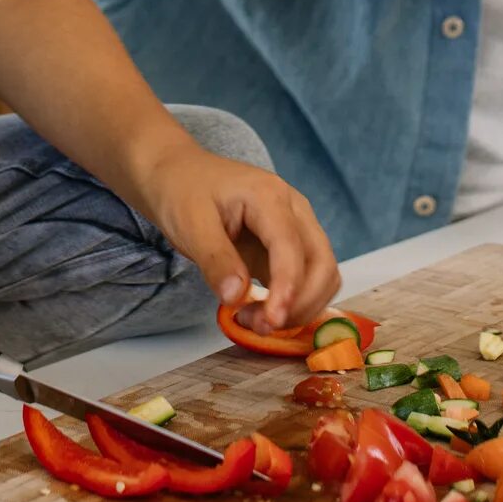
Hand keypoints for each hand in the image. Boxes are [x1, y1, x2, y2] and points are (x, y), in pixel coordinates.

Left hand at [129, 140, 338, 337]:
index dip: (288, 288)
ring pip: (323, 274)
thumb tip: (237, 297)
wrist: (180, 175)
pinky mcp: (288, 247)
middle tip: (259, 326)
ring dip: (300, 307)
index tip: (271, 321)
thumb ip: (215, 260)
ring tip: (255, 321)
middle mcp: (294, 210)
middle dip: (300, 303)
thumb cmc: (184, 192)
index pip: (292, 247)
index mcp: (270, 196)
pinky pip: (308, 279)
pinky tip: (262, 313)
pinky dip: (295, 303)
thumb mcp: (190, 224)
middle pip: (322, 263)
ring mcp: (295, 228)